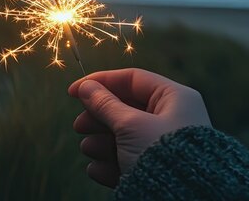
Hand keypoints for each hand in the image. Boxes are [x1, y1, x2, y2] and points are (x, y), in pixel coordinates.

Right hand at [68, 68, 210, 187]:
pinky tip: (97, 169)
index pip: (133, 79)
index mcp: (175, 98)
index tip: (74, 91)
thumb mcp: (130, 125)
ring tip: (88, 148)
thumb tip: (86, 88)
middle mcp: (172, 119)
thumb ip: (106, 104)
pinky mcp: (158, 169)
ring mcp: (165, 145)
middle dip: (99, 117)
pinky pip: (129, 160)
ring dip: (101, 142)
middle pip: (126, 108)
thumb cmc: (163, 155)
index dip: (101, 82)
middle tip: (79, 126)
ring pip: (125, 136)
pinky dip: (110, 163)